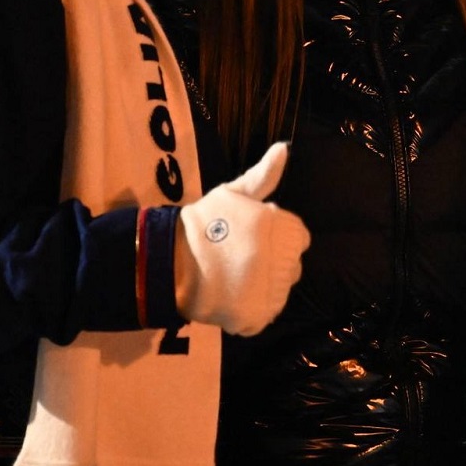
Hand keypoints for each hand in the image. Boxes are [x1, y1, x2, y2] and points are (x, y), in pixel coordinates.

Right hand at [175, 143, 310, 335]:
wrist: (167, 263)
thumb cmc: (202, 224)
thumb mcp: (232, 194)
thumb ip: (263, 176)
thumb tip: (285, 149)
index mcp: (273, 226)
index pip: (299, 237)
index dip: (279, 237)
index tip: (254, 238)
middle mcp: (274, 259)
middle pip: (293, 266)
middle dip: (274, 261)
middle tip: (241, 258)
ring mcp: (266, 291)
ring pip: (281, 291)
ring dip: (265, 286)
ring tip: (236, 278)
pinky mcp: (255, 316)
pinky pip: (267, 314)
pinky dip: (254, 309)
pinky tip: (234, 296)